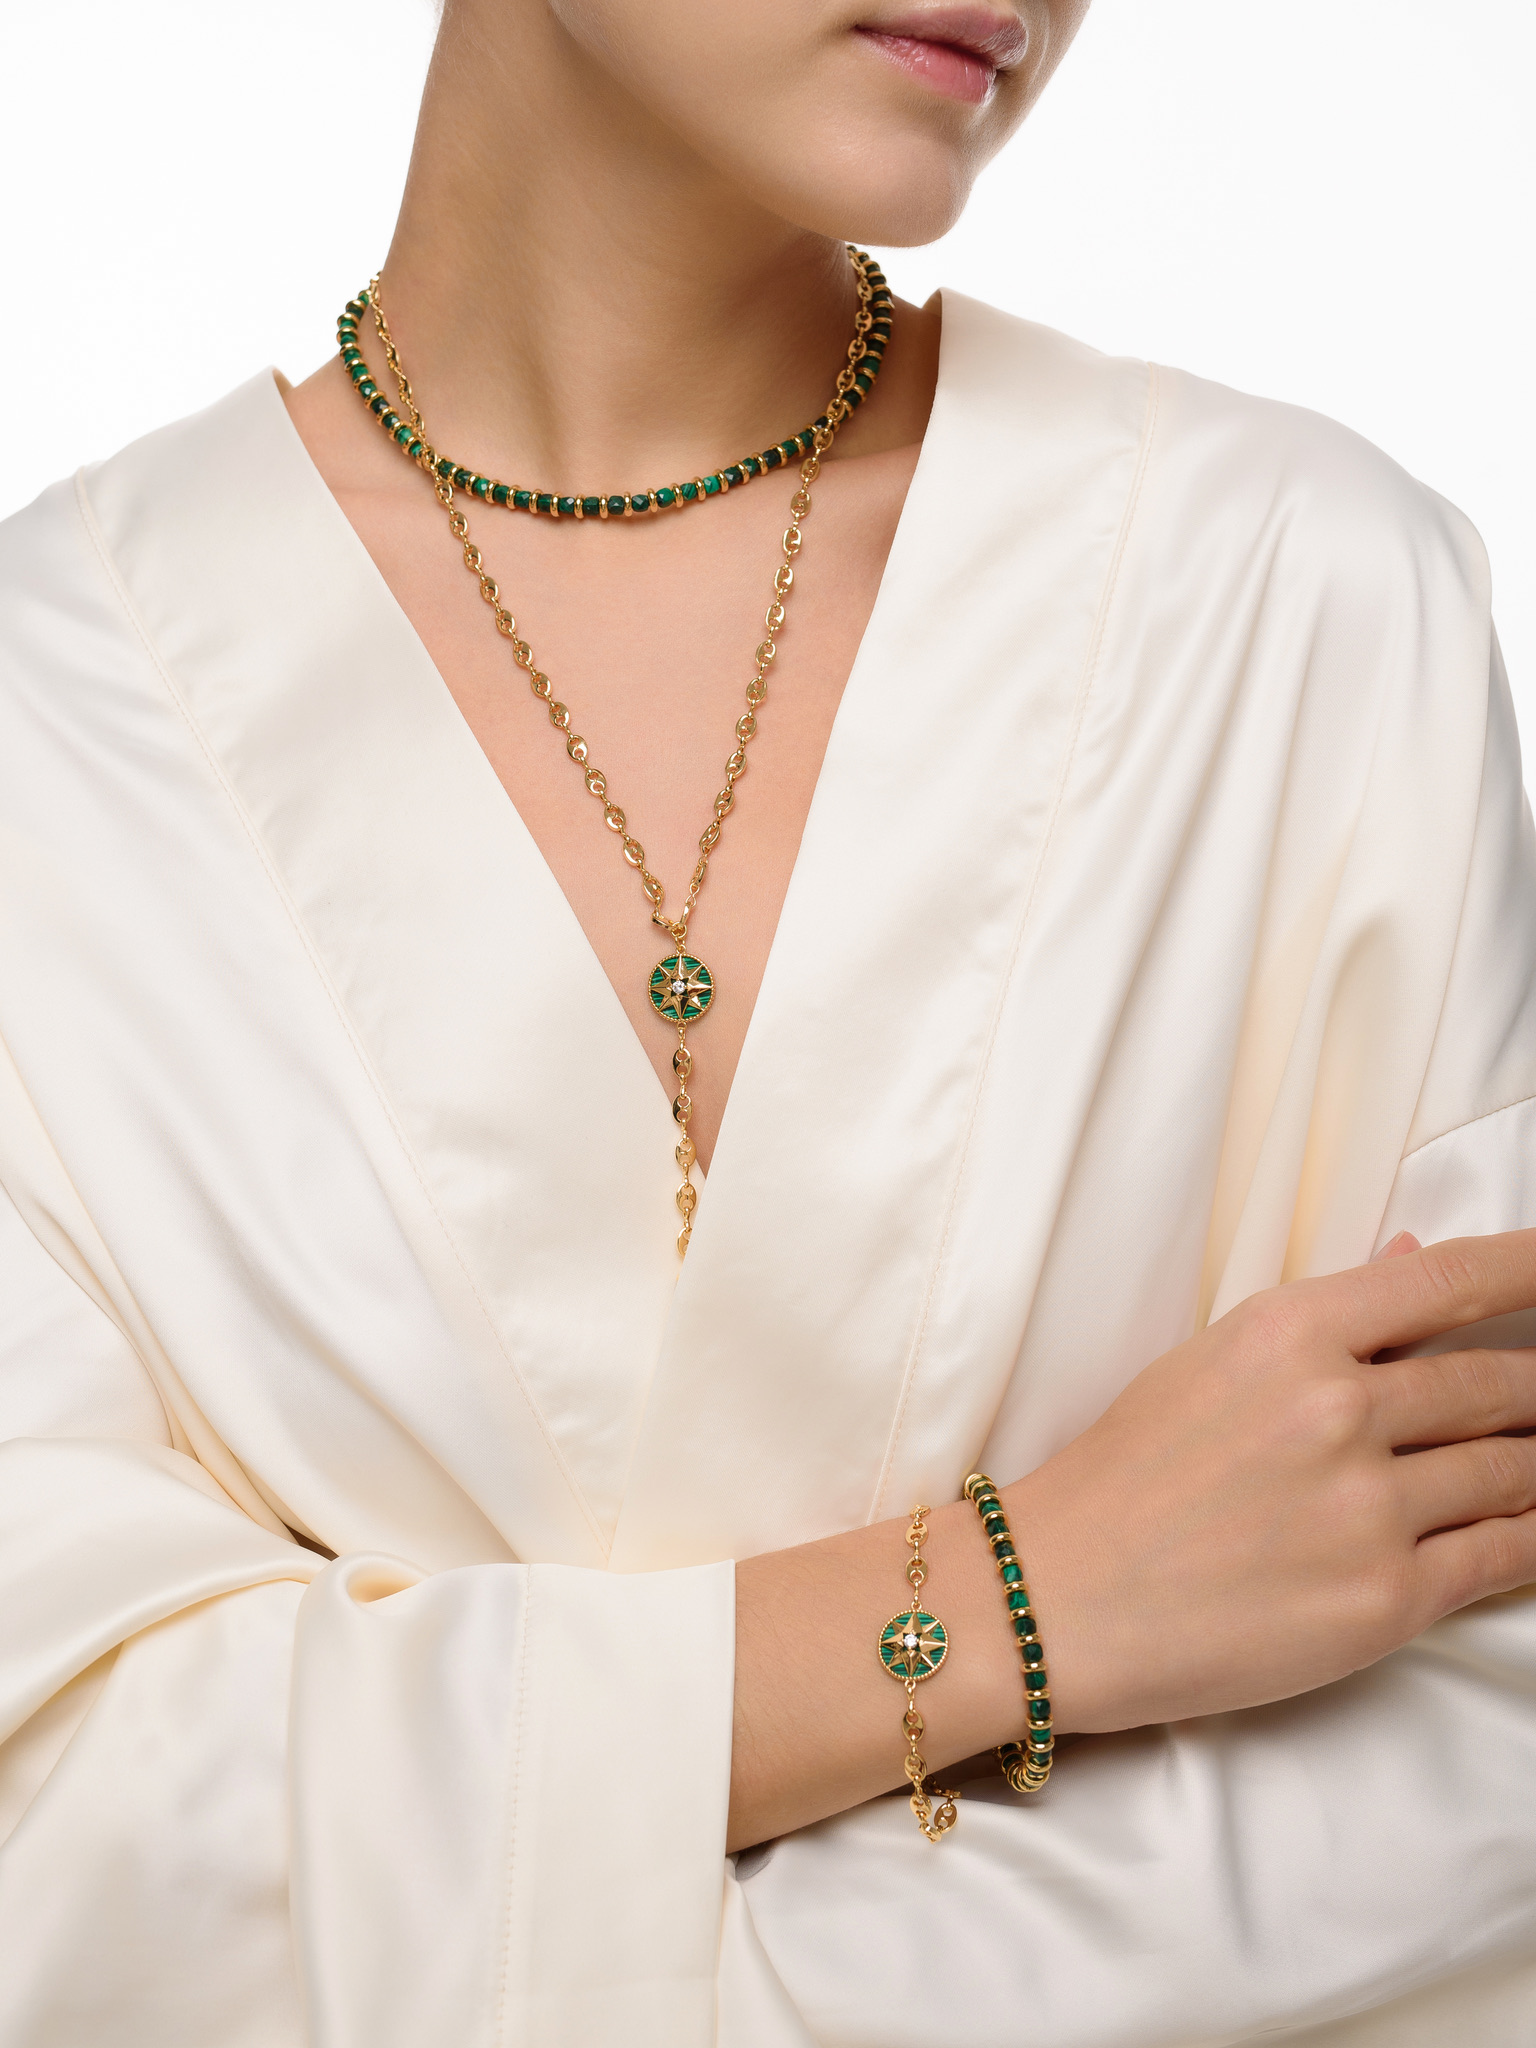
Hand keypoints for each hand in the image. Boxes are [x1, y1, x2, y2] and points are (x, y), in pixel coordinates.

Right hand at [1016, 1229, 1535, 1734]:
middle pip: (1497, 1381)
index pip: (1450, 1280)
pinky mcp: (1383, 1601)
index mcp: (1288, 1332)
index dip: (1532, 1268)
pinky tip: (1534, 1524)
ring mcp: (1367, 1508)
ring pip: (1512, 1469)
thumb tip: (1416, 1260)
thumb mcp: (1207, 1364)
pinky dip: (1531, 1536)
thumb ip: (1325, 1320)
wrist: (1057, 1598)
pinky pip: (1500, 1556)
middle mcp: (1338, 1409)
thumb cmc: (1123, 1478)